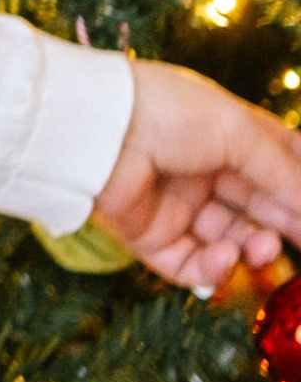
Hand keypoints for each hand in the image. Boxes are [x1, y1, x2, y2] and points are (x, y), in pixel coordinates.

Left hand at [92, 60, 300, 294]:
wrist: (101, 131)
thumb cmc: (172, 113)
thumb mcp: (240, 134)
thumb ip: (284, 172)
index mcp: (226, 137)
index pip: (277, 167)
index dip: (300, 191)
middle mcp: (204, 172)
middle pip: (258, 211)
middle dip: (284, 227)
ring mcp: (178, 207)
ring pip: (231, 242)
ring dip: (253, 249)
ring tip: (260, 247)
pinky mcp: (151, 238)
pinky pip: (190, 266)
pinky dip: (214, 268)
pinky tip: (225, 256)